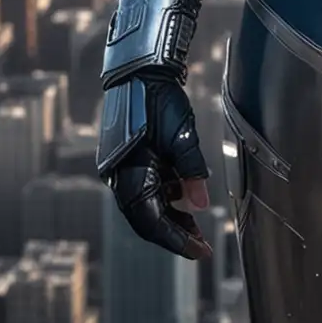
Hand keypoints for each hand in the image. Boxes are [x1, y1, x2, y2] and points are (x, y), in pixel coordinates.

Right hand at [103, 74, 214, 261]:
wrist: (140, 70)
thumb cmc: (159, 99)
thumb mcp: (182, 134)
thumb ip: (191, 171)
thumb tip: (201, 206)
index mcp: (129, 175)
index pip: (152, 222)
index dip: (176, 240)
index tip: (198, 251)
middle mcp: (121, 178)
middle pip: (147, 219)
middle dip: (174, 233)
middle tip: (200, 246)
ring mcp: (124, 169)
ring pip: (148, 205)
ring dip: (170, 216)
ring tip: (196, 226)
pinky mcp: (130, 160)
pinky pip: (148, 188)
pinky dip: (166, 196)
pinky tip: (184, 196)